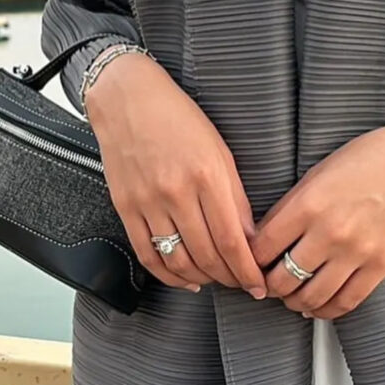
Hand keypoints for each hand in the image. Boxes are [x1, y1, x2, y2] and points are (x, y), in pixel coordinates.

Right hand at [85, 51, 266, 298]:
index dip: (247, 270)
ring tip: (217, 280)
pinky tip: (184, 279)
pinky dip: (168, 275)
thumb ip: (235, 196)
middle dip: (229, 279)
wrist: (128, 99)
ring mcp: (147, 202)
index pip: (231, 239)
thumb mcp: (220, 150)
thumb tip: (249, 237)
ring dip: (202, 280)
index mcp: (206, 175)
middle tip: (242, 284)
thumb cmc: (178, 118)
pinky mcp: (125, 207)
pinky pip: (147, 254)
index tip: (258, 285)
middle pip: (206, 256)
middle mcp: (175, 192)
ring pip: (177, 261)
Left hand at [249, 105, 384, 318]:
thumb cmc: (373, 156)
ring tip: (289, 296)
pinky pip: (347, 301)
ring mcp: (358, 251)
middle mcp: (331, 231)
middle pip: (282, 278)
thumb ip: (293, 204)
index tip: (246, 260)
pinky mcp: (382, 265)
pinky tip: (317, 306)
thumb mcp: (321, 170)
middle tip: (265, 283)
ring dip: (294, 302)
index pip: (262, 247)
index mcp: (309, 203)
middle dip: (267, 285)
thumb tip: (267, 235)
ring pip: (311, 297)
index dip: (248, 259)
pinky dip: (326, 310)